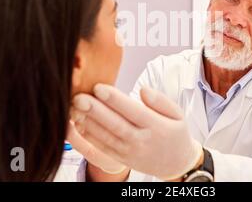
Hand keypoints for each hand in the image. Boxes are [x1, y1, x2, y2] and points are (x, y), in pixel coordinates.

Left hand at [70, 84, 202, 180]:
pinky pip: (103, 148)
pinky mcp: (122, 158)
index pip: (133, 111)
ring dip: (88, 123)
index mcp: (156, 126)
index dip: (115, 99)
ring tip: (74, 108)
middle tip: (79, 98)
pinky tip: (79, 124)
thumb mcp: (177, 114)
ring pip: (106, 137)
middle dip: (95, 111)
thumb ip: (160, 101)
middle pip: (116, 125)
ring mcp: (130, 151)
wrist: (176, 164)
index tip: (99, 87)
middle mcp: (141, 140)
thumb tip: (143, 89)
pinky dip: (90, 137)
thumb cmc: (175, 133)